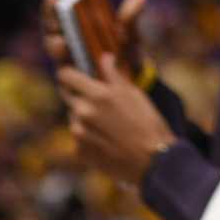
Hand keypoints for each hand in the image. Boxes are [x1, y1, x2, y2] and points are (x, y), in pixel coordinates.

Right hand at [39, 0, 146, 77]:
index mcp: (74, 32)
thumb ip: (129, 19)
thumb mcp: (128, 35)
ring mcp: (69, 69)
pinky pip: (67, 85)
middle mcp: (67, 50)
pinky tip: (80, 73)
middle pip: (51, 38)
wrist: (136, 82)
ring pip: (57, 59)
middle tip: (59, 31)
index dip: (51, 8)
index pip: (56, 18)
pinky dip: (73, 78)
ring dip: (57, 51)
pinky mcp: (73, 89)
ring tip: (63, 45)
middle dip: (53, 32)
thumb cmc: (125, 53)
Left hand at [57, 53, 176, 181]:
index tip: (76, 76)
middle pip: (67, 95)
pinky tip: (108, 142)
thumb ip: (114, 74)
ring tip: (109, 127)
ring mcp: (78, 133)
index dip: (70, 73)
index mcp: (96, 94)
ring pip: (74, 117)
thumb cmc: (149, 125)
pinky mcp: (80, 151)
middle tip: (99, 103)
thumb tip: (105, 56)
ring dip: (85, 118)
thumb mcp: (135, 94)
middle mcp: (82, 111)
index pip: (65, 75)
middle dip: (79, 95)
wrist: (155, 162)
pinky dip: (88, 138)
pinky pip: (78, 138)